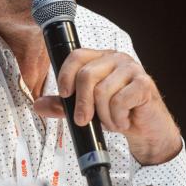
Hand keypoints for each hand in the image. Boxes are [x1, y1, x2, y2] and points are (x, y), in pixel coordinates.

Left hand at [33, 49, 181, 165]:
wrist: (147, 129)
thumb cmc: (119, 113)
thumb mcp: (87, 109)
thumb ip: (64, 105)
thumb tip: (38, 105)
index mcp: (101, 59)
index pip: (77, 55)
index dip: (66, 74)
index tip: (63, 94)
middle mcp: (117, 59)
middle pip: (87, 75)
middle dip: (82, 103)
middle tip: (83, 120)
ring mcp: (132, 69)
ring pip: (102, 91)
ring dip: (104, 115)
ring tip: (111, 121)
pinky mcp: (144, 84)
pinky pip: (120, 101)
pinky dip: (117, 118)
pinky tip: (124, 121)